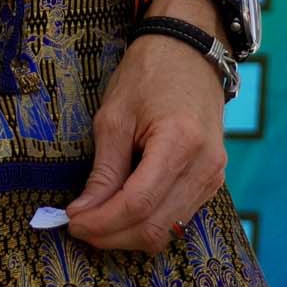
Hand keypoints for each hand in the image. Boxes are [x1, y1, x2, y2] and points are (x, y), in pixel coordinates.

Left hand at [64, 26, 227, 254]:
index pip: (139, 204)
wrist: (188, 51)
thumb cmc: (148, 74)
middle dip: (112, 235)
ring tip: (95, 220)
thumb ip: (103, 170)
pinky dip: (148, 222)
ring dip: (129, 234)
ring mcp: (214, 177)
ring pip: (169, 230)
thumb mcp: (115, 116)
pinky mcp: (212, 180)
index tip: (72, 222)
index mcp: (180, 144)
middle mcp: (205, 168)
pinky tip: (121, 211)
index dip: (103, 221)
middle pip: (155, 227)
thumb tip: (83, 212)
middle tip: (78, 226)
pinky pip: (179, 216)